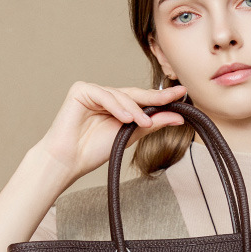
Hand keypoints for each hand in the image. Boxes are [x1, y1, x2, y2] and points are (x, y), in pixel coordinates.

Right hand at [34, 79, 187, 183]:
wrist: (69, 161)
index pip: (142, 99)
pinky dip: (116, 106)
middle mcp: (106, 96)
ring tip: (143, 122)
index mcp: (117, 106)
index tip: (182, 96)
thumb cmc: (93, 150)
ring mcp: (93, 91)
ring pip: (120, 94)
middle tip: (174, 97)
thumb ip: (152, 124)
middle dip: (155, 97)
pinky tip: (125, 118)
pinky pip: (103, 94)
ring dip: (134, 108)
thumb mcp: (130, 135)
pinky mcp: (80, 90)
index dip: (161, 98)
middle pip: (134, 93)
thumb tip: (178, 117)